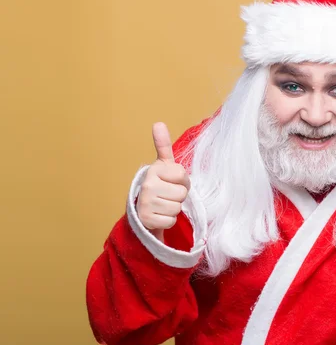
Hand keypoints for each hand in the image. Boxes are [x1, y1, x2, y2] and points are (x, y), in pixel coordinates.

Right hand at [136, 122, 190, 241]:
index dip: (182, 181)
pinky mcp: (146, 219)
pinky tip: (159, 215)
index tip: (172, 182)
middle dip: (178, 196)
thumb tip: (158, 123)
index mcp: (154, 170)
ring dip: (173, 208)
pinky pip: (170, 221)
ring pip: (177, 208)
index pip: (183, 176)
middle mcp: (148, 185)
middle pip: (182, 194)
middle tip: (168, 195)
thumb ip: (163, 145)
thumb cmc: (159, 184)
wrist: (142, 209)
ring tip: (163, 204)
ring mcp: (146, 203)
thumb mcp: (163, 165)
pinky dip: (168, 220)